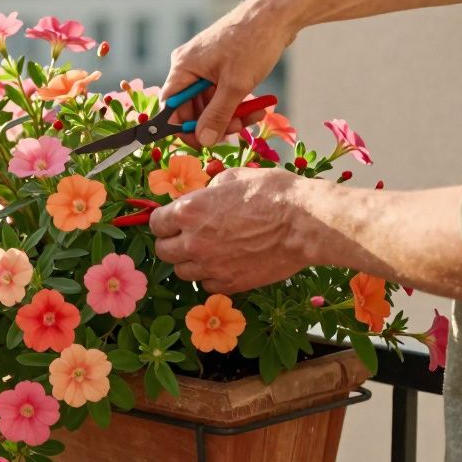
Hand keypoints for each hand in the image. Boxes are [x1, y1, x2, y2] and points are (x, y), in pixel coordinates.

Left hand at [149, 168, 310, 292]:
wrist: (305, 223)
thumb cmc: (274, 193)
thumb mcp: (234, 177)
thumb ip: (209, 190)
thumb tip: (204, 197)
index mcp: (189, 211)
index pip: (156, 223)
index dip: (164, 220)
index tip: (173, 220)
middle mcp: (193, 241)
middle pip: (163, 251)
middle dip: (172, 242)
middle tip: (187, 236)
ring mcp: (211, 266)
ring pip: (182, 272)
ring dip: (189, 261)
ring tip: (208, 251)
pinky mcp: (230, 284)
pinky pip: (206, 284)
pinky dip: (210, 276)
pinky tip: (224, 264)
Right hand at [163, 0, 299, 146]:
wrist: (278, 14)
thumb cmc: (253, 43)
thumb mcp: (235, 86)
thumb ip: (217, 116)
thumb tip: (203, 140)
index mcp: (183, 67)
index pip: (170, 107)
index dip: (183, 128)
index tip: (204, 141)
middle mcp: (189, 66)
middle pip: (191, 107)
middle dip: (215, 122)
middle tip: (238, 130)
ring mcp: (205, 65)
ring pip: (209, 102)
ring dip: (230, 114)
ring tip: (254, 116)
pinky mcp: (221, 65)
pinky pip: (221, 92)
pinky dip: (236, 102)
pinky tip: (256, 107)